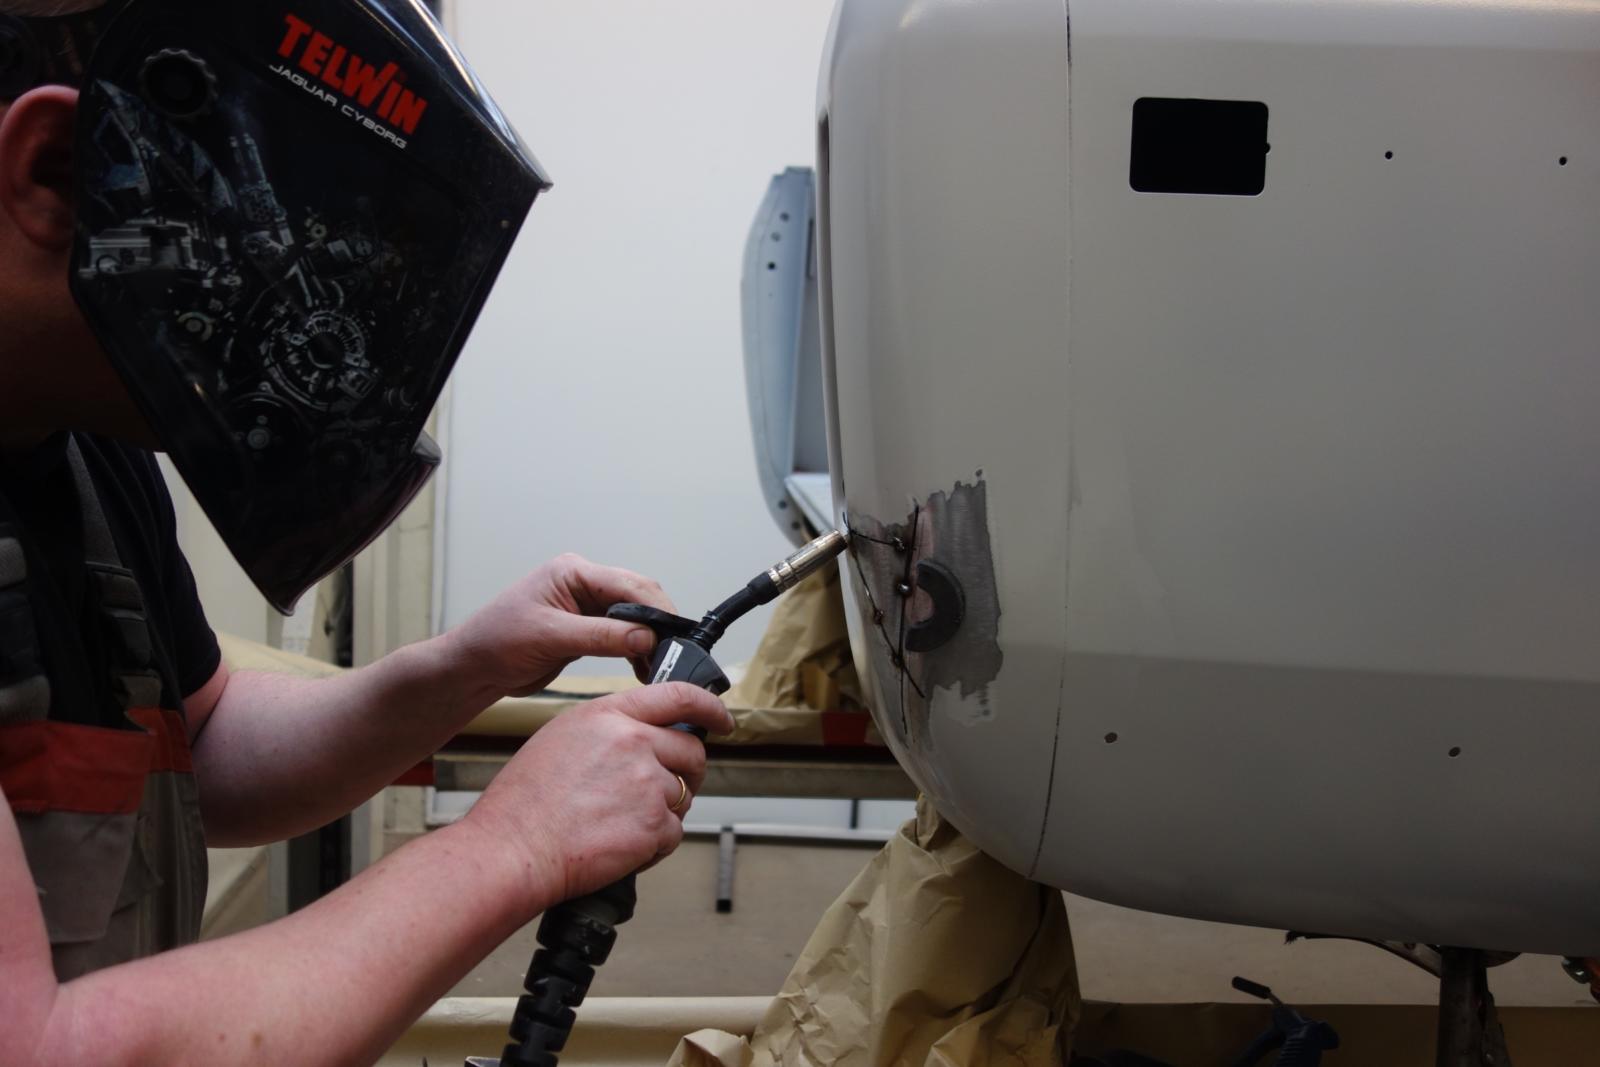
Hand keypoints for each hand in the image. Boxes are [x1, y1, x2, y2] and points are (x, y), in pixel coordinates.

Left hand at [448, 553, 676, 696]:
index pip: (629, 584)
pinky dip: (637, 650)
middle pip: (638, 597)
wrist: (473, 668)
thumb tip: (647, 637)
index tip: (674, 636)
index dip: (656, 609)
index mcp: (573, 572)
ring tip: (661, 666)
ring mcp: (586, 606)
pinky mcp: (586, 629)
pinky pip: (623, 634)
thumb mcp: (550, 637)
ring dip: (650, 640)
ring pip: (635, 617)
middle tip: (674, 653)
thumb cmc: (496, 642)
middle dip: (659, 624)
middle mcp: (584, 584)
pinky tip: (645, 669)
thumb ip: (601, 635)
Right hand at [464, 684, 733, 907]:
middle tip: (660, 790)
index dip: (710, 707)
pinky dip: (654, 845)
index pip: (678, 696)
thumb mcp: (560, 740)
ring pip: (682, 796)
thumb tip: (639, 737)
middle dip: (686, 772)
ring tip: (617, 823)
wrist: (514, 850)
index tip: (721, 719)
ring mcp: (647, 783)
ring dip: (660, 812)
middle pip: (691, 751)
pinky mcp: (654, 824)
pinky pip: (673, 833)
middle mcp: (633, 742)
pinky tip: (620, 845)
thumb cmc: (523, 804)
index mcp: (608, 716)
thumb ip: (607, 731)